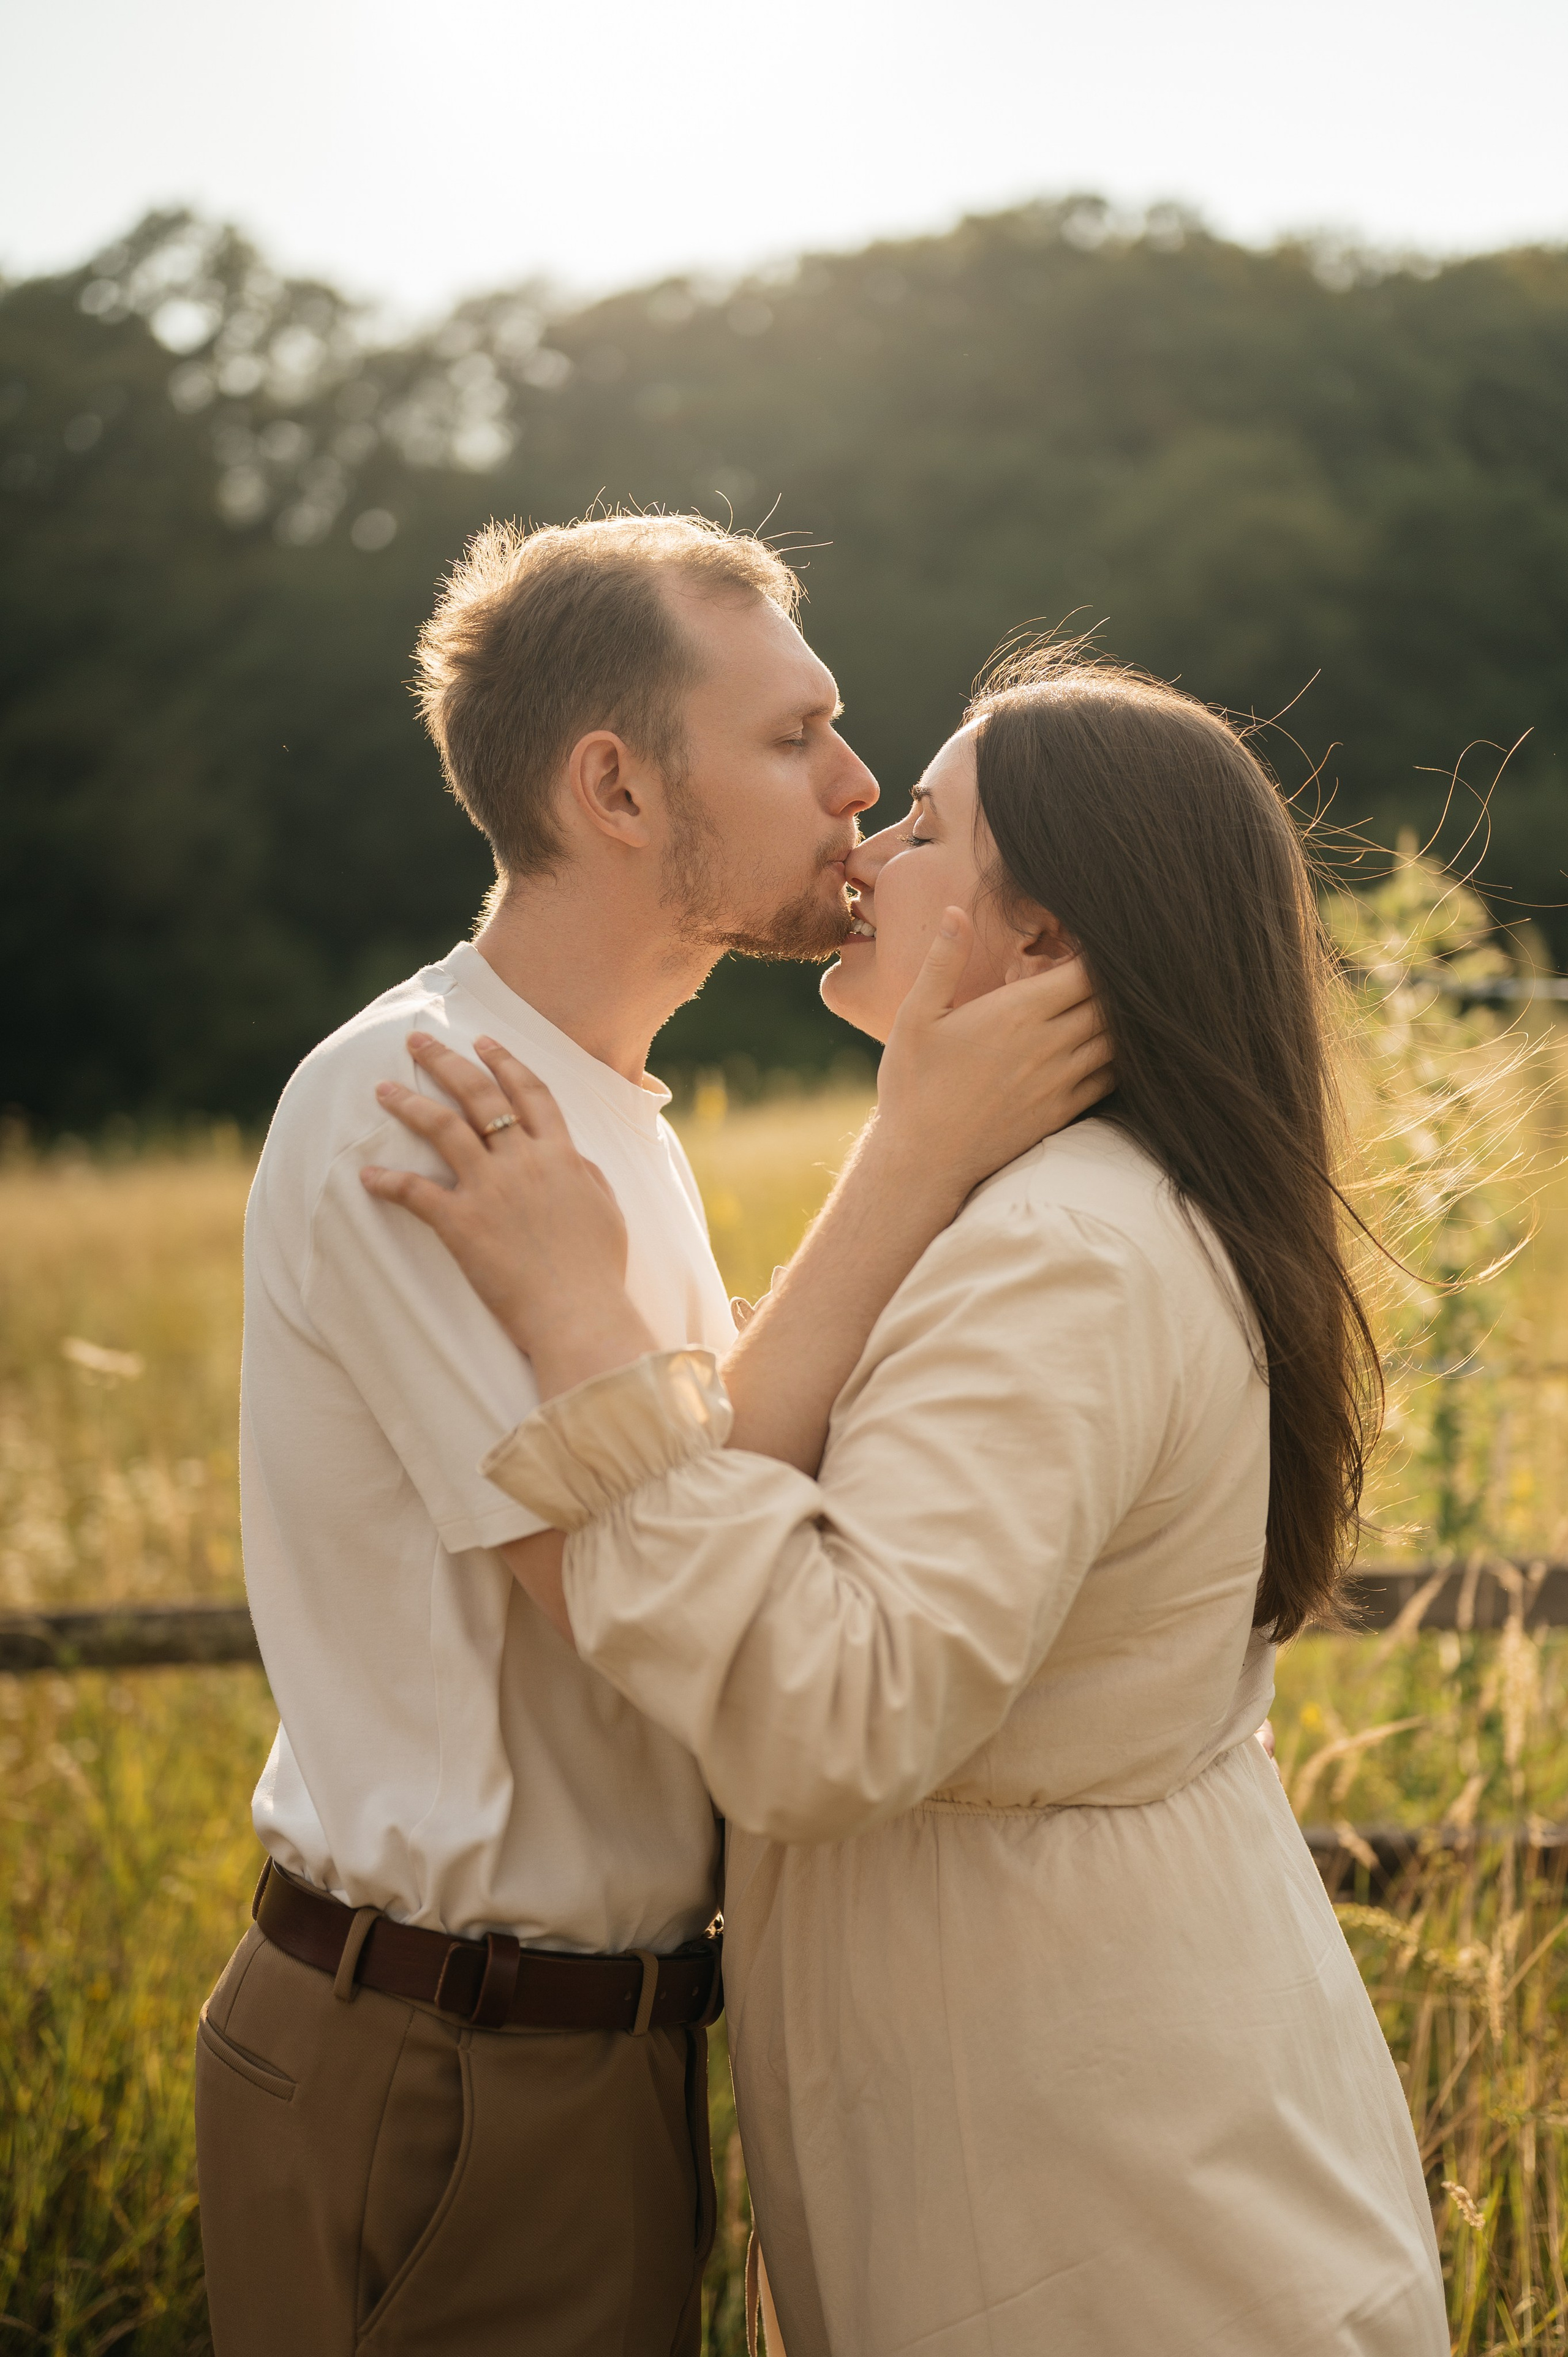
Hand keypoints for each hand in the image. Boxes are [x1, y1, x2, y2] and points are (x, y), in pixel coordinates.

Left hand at [360, 1033, 657, 1396]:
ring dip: (408, 1103)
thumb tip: (573, 1156)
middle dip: (444, 1060)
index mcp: (561, 1154)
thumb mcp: (607, 1211)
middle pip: (479, 1095)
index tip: (482, 1040)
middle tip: (416, 1040)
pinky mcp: (462, 1223)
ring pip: (442, 1127)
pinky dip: (387, 1181)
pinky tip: (365, 1174)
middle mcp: (523, 1160)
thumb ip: (587, 1175)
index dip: (504, 1061)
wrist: (580, 1315)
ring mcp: (490, 1189)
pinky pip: (415, 1192)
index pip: (530, 1092)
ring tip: (381, 1089)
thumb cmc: (598, 1272)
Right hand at [872, 910, 1111, 1207]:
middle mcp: (1048, 1045)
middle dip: (1115, 985)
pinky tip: (1107, 1050)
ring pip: (1116, 1041)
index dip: (1097, 956)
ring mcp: (1060, 1081)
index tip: (1088, 947)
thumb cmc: (914, 1084)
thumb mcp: (916, 1016)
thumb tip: (955, 912)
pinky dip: (1117, 1060)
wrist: (923, 1161)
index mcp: (1017, 1012)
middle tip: (1111, 972)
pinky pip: (1109, 1080)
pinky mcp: (1062, 1112)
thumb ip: (942, 961)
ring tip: (1113, 1007)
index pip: (1086, 972)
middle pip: (1109, 1004)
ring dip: (1120, 1022)